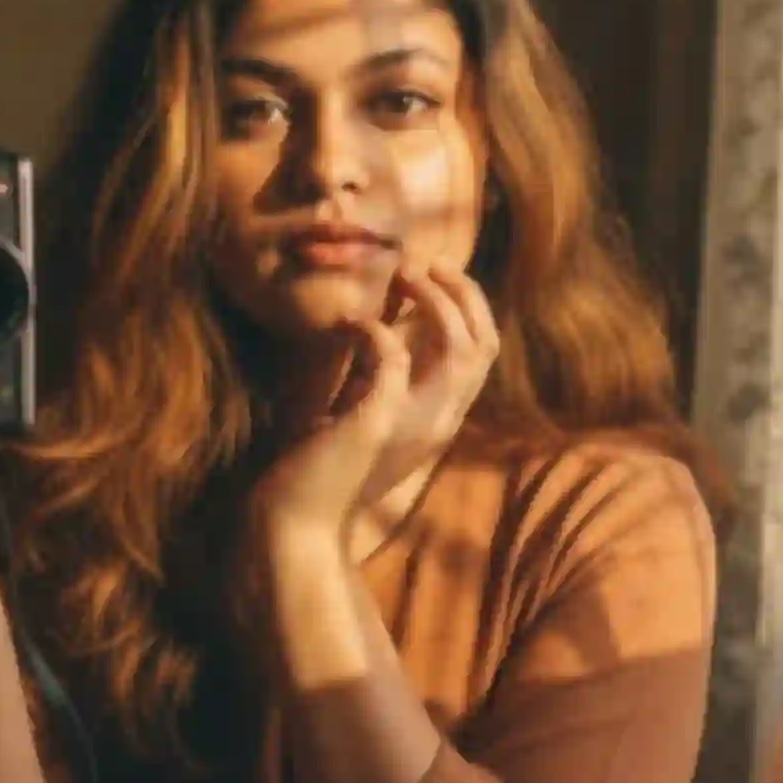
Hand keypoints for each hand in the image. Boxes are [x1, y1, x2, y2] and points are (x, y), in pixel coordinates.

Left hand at [248, 261, 498, 546]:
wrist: (297, 521)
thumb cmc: (321, 465)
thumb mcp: (363, 410)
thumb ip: (378, 373)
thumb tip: (379, 322)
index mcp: (441, 418)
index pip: (483, 352)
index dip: (468, 304)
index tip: (435, 272)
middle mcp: (440, 422)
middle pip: (485, 343)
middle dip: (462, 292)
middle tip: (423, 261)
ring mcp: (416, 426)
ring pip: (462, 349)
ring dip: (435, 302)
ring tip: (403, 275)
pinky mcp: (379, 424)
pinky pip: (396, 360)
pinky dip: (375, 331)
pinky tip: (349, 325)